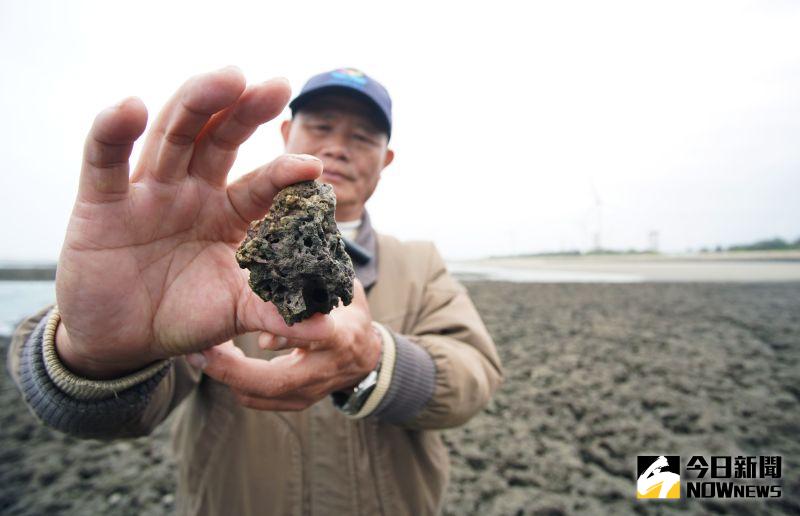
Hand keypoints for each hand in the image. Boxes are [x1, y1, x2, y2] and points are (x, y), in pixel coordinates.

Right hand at [55, 67, 333, 378]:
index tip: (312, 166)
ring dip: (195, 104)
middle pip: (218, 140)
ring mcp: (148, 192)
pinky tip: (127, 107)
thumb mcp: (232, 312)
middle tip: (275, 86)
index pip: (259, 185)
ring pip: (171, 136)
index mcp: (228, 214)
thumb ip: (274, 313)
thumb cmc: (183, 316)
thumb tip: (328, 327)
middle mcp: (191, 193)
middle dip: (245, 112)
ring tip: (226, 78)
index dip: (283, 172)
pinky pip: (104, 161)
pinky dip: (112, 132)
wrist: (121, 341)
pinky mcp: (100, 202)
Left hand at [194, 279, 381, 411]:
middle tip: (200, 352)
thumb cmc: (349, 315)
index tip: (257, 331)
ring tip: (200, 354)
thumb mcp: (343, 293)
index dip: (285, 336)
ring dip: (226, 376)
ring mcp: (310, 392)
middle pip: (274, 381)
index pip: (314, 338)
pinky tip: (219, 360)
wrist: (367, 360)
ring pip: (259, 395)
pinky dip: (234, 382)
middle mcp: (323, 371)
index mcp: (339, 338)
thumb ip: (317, 287)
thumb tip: (284, 279)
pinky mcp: (296, 403)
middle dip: (232, 370)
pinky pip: (256, 400)